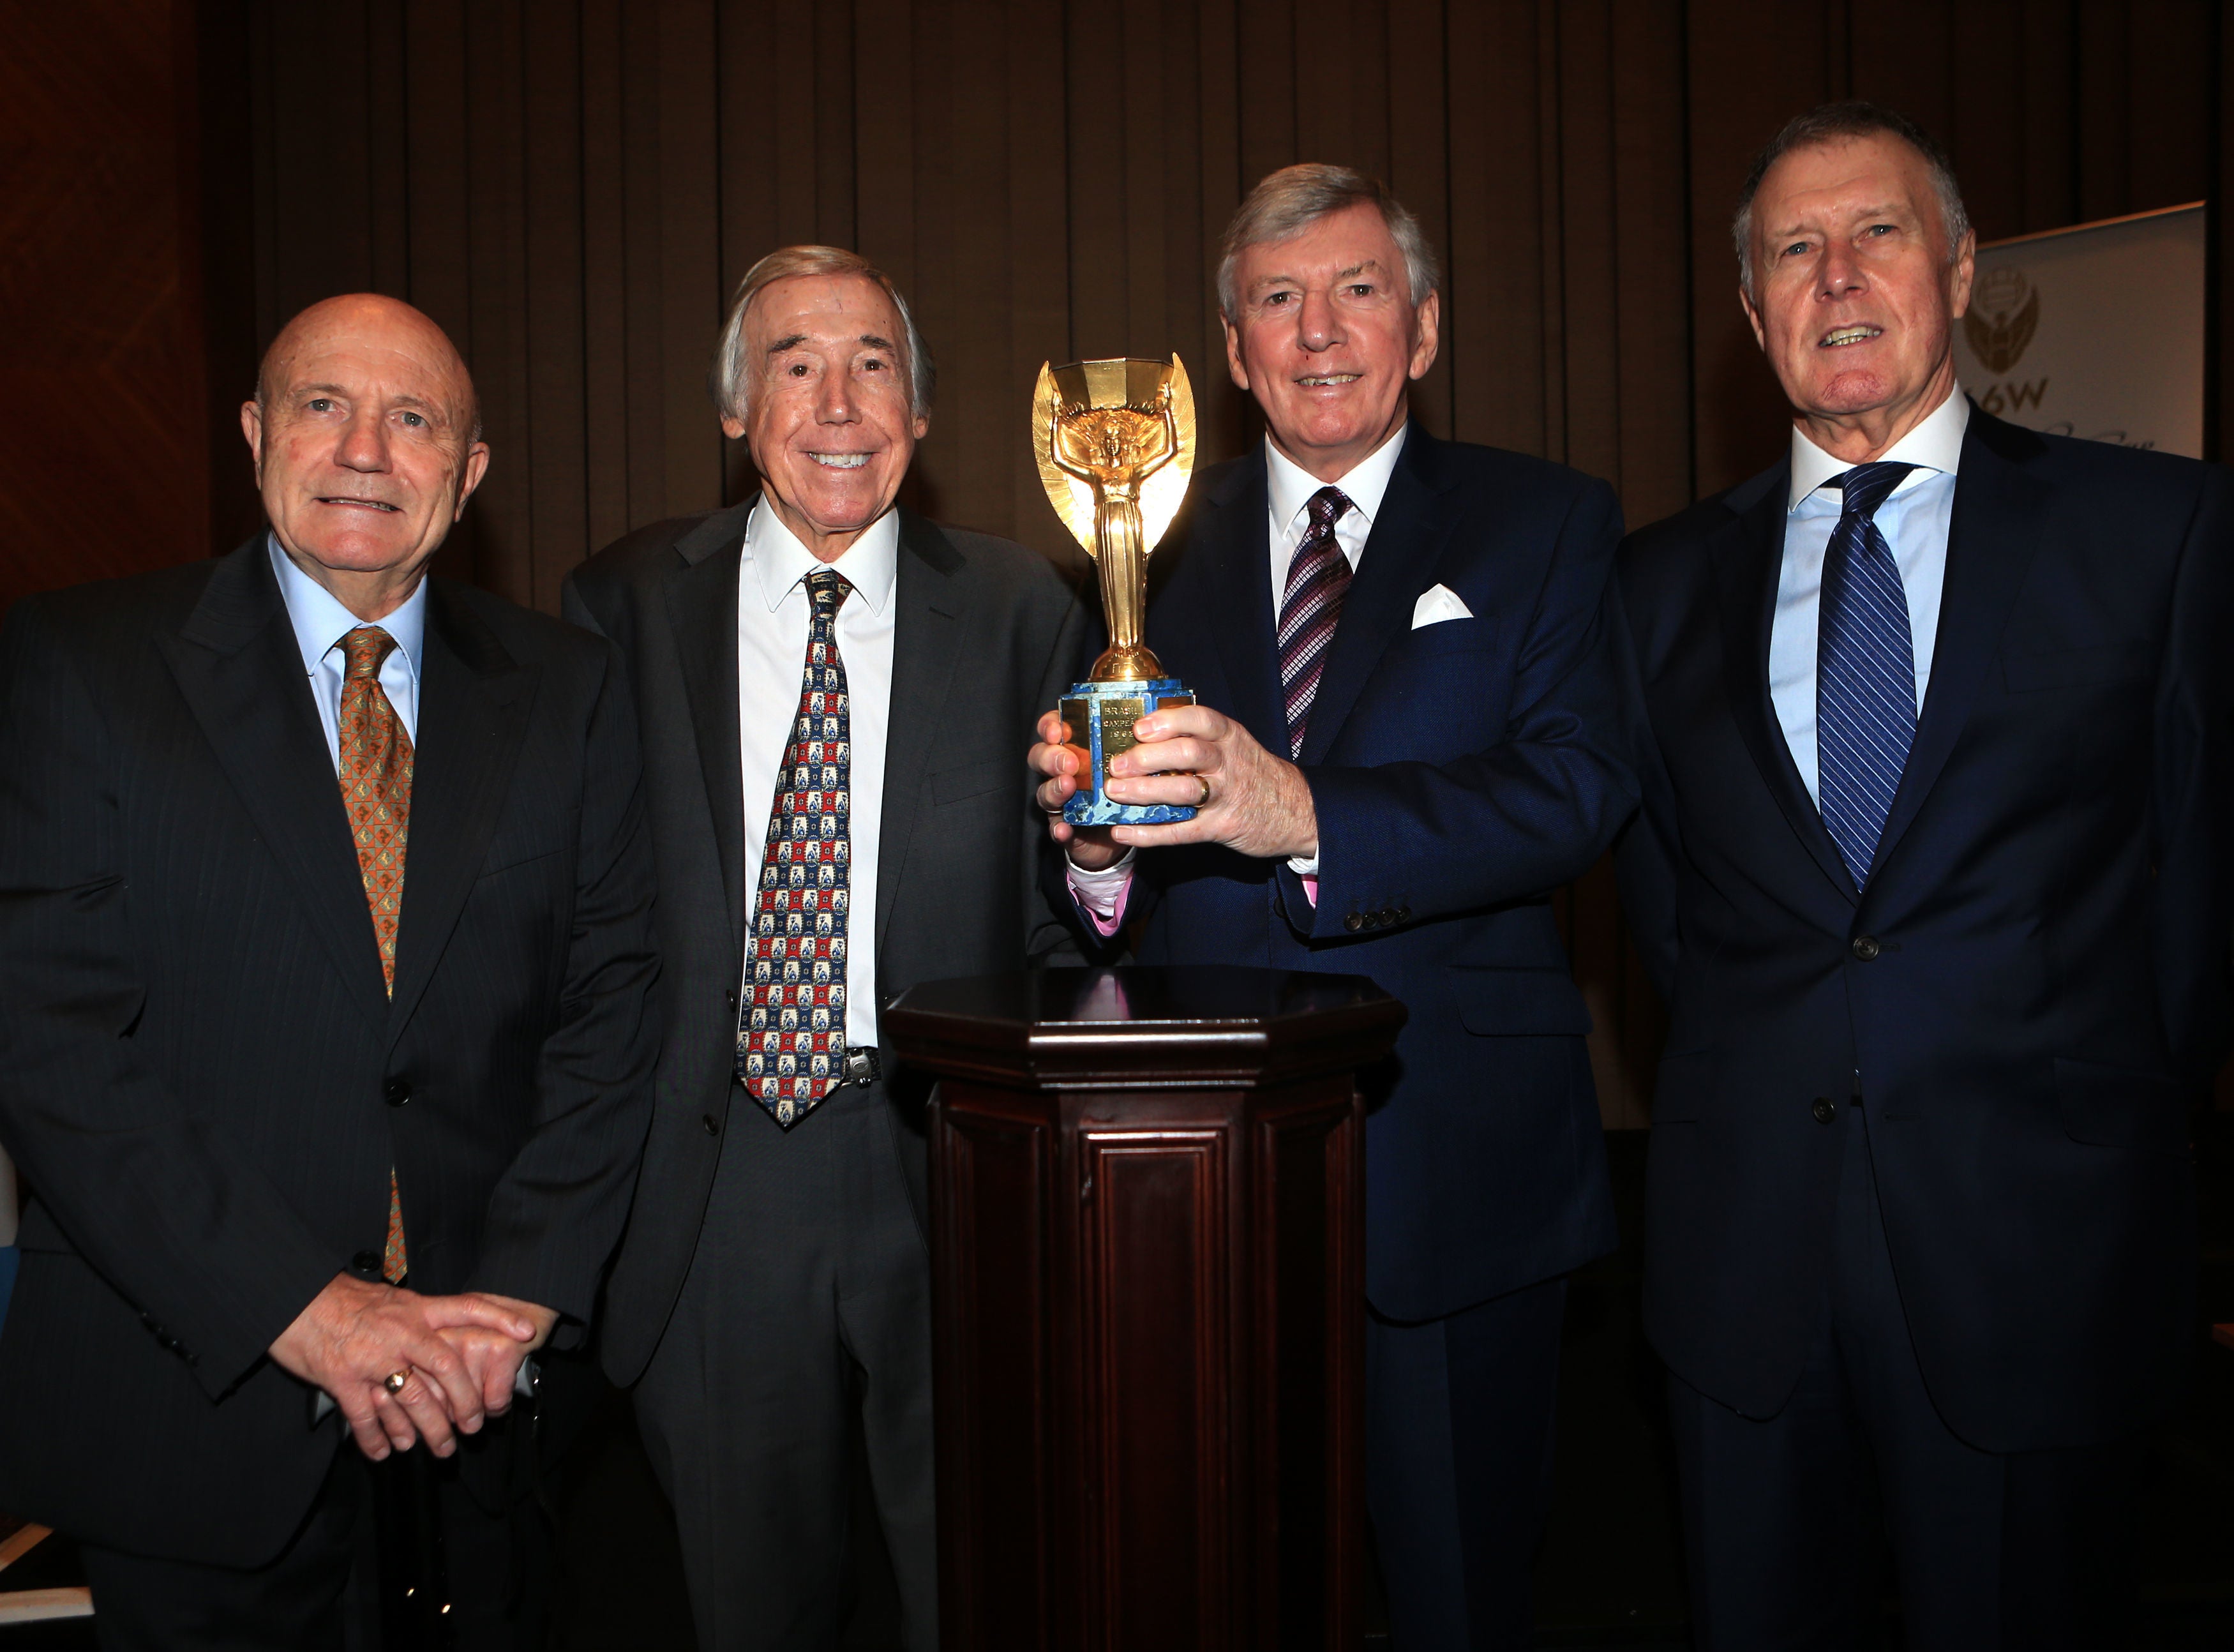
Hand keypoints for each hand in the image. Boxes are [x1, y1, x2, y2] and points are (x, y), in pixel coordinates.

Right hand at [269, 1274, 535, 1460]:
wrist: (290, 1297)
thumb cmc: (337, 1299)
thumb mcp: (385, 1298)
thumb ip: (412, 1317)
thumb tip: (436, 1331)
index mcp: (414, 1308)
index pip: (466, 1307)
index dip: (499, 1318)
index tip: (527, 1333)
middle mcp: (400, 1331)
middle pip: (448, 1367)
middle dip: (464, 1401)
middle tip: (472, 1427)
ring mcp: (372, 1357)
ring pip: (413, 1398)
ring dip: (428, 1430)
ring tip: (438, 1449)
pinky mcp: (343, 1379)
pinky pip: (367, 1417)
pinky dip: (377, 1439)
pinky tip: (384, 1453)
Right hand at [1030, 710, 1125, 870]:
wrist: (1124, 834)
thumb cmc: (1127, 786)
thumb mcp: (1131, 760)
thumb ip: (1131, 741)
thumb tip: (1150, 718)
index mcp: (1075, 749)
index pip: (1052, 729)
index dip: (1050, 726)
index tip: (1058, 730)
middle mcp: (1062, 772)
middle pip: (1041, 758)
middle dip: (1051, 757)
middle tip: (1069, 762)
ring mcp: (1061, 801)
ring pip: (1045, 792)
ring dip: (1054, 789)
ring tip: (1068, 787)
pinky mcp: (1066, 828)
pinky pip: (1056, 828)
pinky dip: (1058, 828)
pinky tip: (1064, 829)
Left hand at [1102, 703, 1318, 859]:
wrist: (1297, 810)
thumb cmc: (1252, 772)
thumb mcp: (1234, 744)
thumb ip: (1198, 737)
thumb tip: (1141, 730)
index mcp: (1230, 737)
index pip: (1201, 720)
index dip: (1168, 721)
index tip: (1139, 727)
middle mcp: (1228, 763)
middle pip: (1188, 754)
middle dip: (1148, 758)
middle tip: (1117, 764)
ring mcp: (1226, 797)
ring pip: (1183, 791)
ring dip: (1144, 791)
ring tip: (1115, 791)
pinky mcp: (1221, 828)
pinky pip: (1182, 831)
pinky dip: (1149, 833)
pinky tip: (1123, 831)